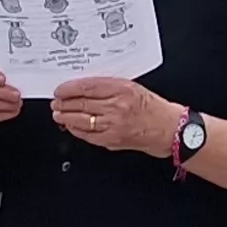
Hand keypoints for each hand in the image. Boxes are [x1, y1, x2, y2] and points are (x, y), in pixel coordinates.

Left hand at [52, 75, 176, 156]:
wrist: (170, 129)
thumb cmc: (154, 109)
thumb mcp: (133, 87)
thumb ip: (110, 87)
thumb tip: (84, 89)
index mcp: (122, 89)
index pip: (88, 86)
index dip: (69, 88)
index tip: (60, 89)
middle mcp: (117, 106)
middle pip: (81, 103)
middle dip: (64, 103)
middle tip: (56, 102)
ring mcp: (113, 125)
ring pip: (81, 120)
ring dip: (66, 117)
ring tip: (58, 114)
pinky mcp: (113, 140)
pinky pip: (88, 135)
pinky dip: (76, 130)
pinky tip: (70, 126)